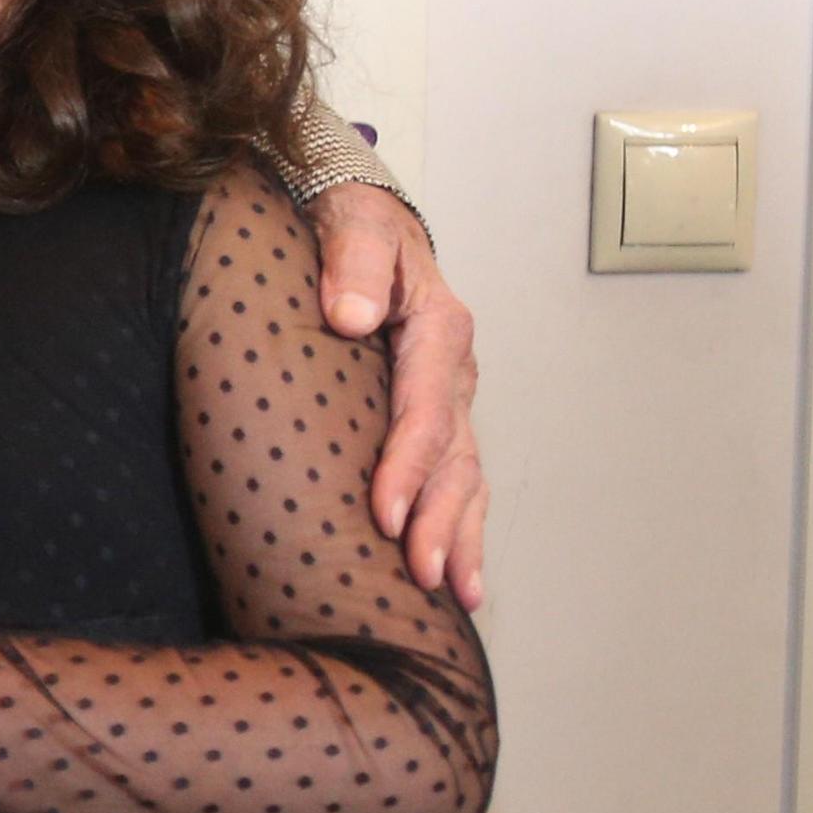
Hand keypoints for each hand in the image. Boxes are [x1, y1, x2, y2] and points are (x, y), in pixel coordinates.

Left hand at [311, 183, 489, 608]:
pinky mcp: (438, 414)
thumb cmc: (351, 224)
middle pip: (453, 456)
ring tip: (458, 594)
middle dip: (439, 519)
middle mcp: (453, 369)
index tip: (383, 514)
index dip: (407, 465)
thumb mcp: (353, 225)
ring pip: (465, 476)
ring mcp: (450, 396)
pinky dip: (461, 526)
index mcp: (437, 327)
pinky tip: (461, 577)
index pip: (424, 408)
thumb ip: (352, 262)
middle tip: (421, 574)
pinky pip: (458, 477)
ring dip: (460, 535)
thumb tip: (348, 315)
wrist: (363, 218)